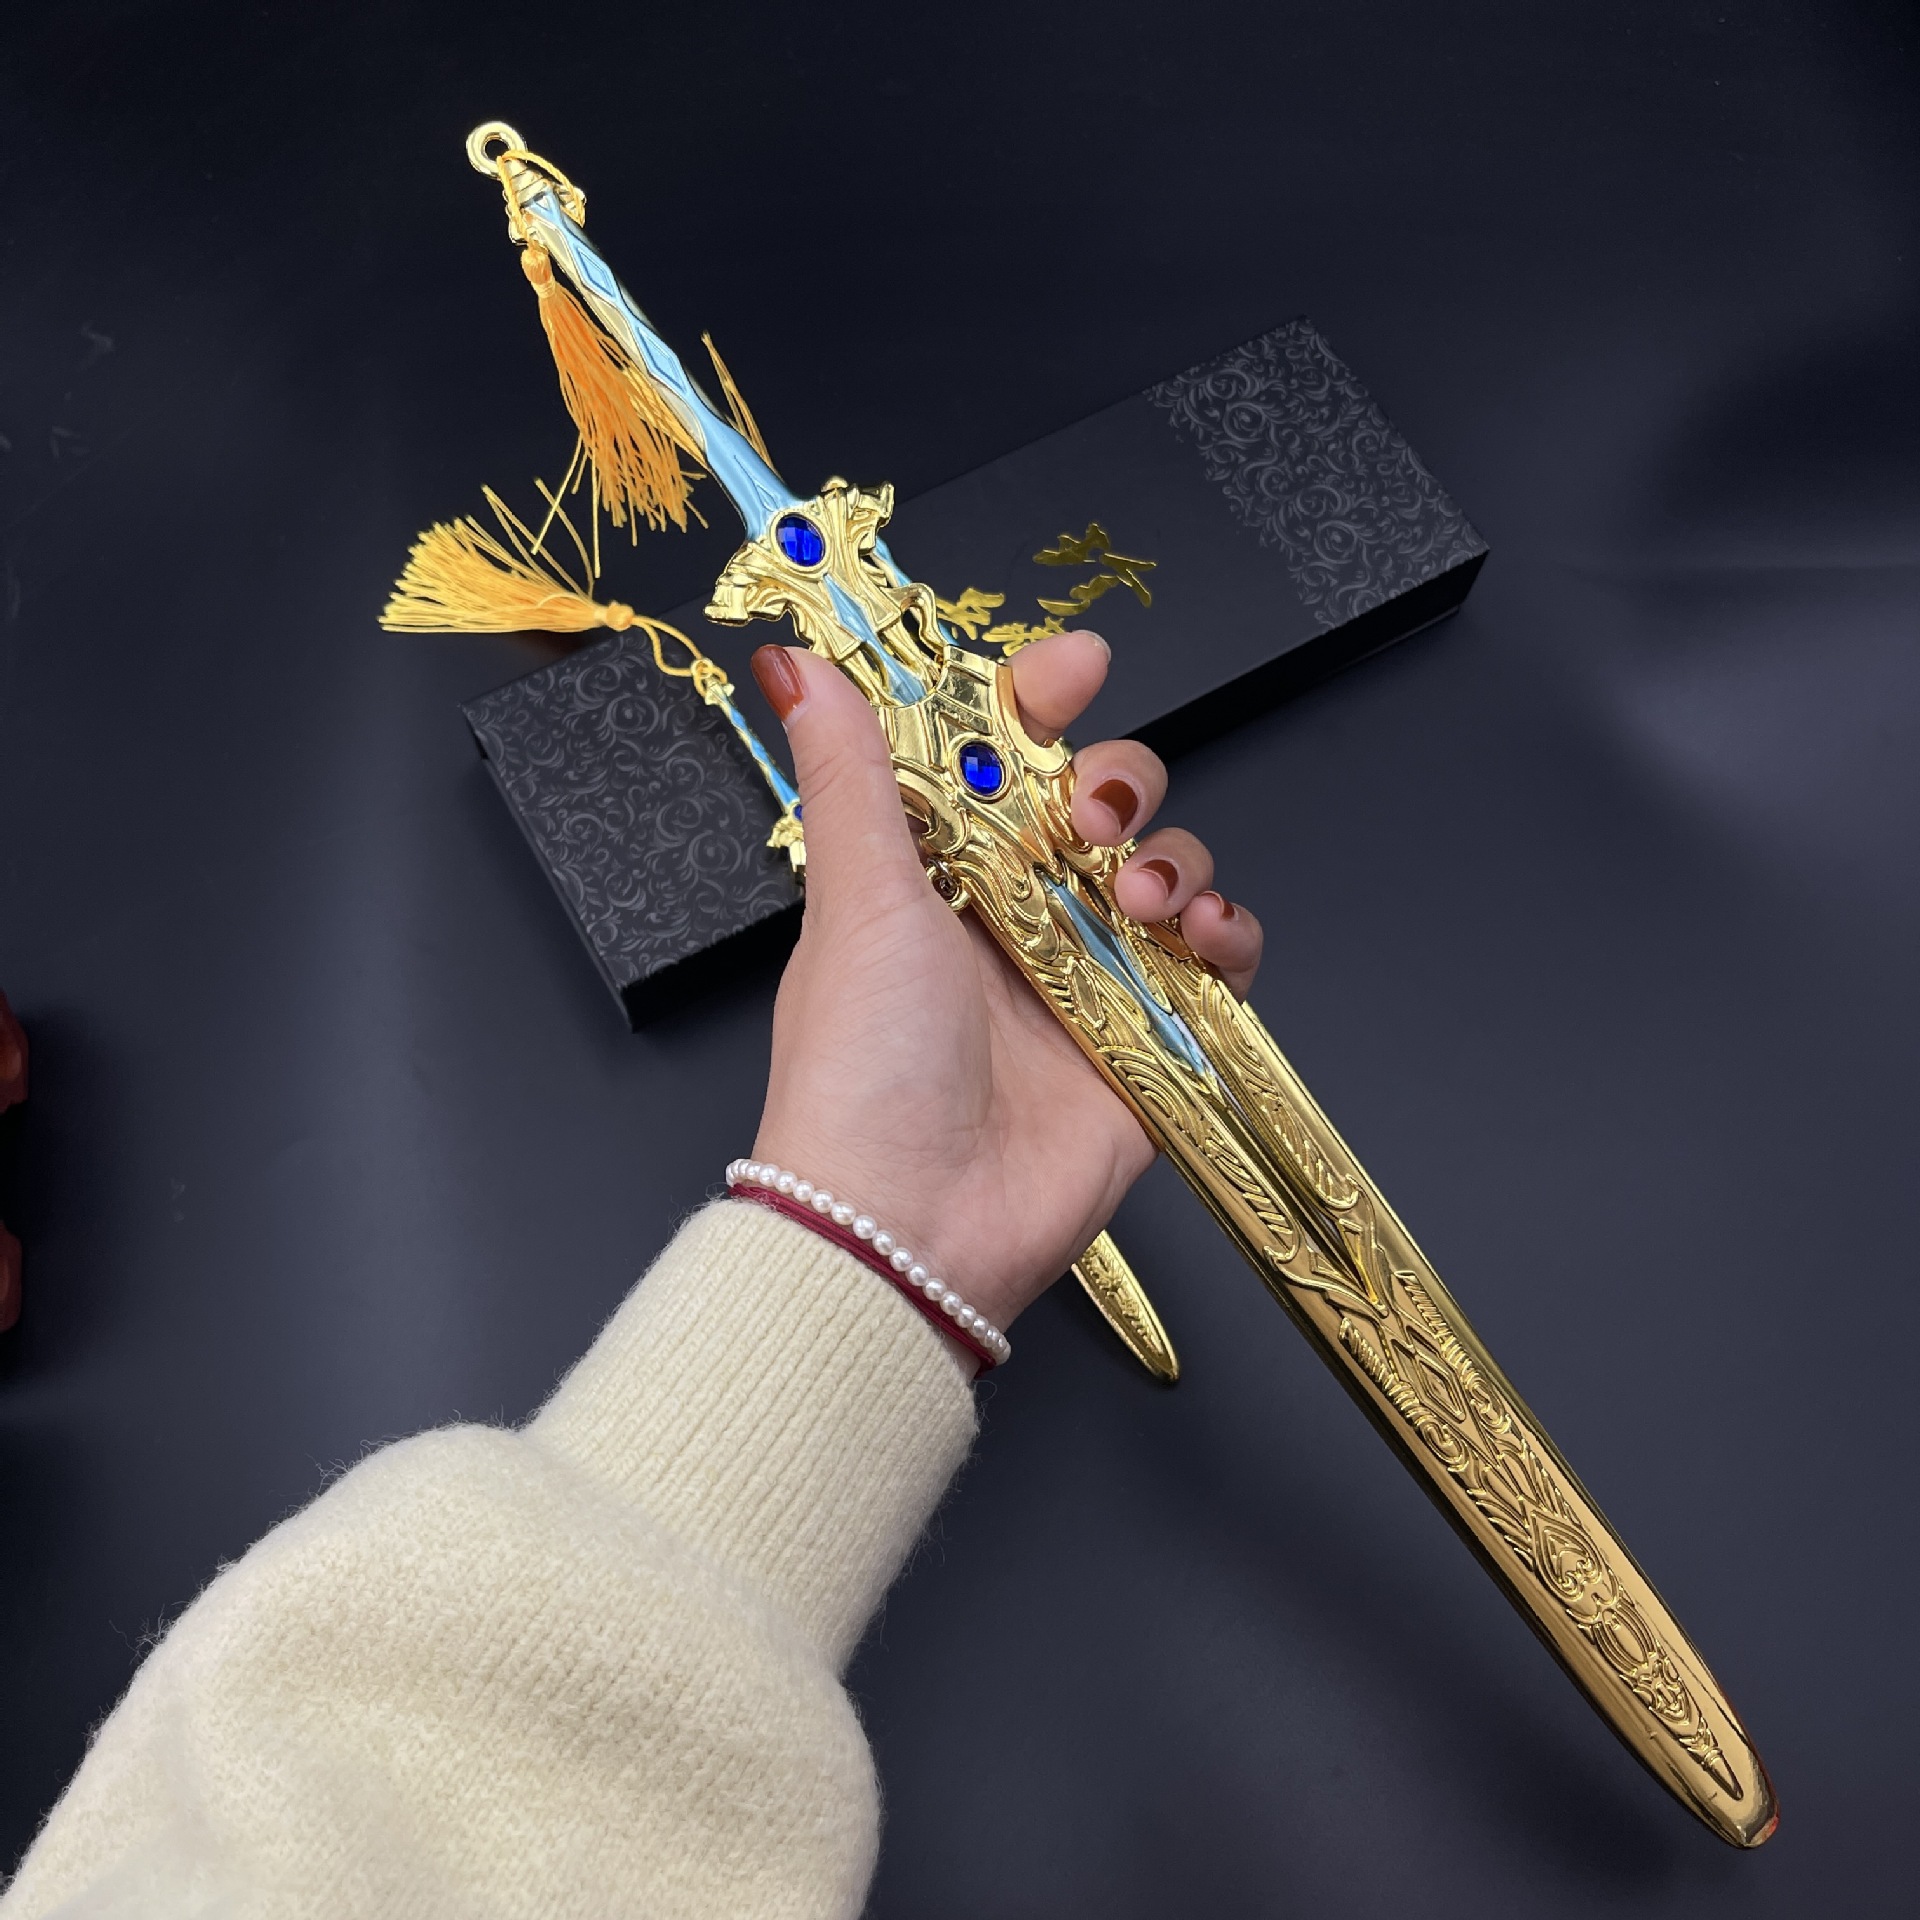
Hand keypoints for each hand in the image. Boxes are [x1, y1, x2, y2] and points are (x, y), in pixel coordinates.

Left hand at [748, 632, 1262, 1356]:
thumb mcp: (858, 903)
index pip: (1002, 757)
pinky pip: (1217, 963)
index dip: (1042, 703)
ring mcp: (1089, 977)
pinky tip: (1203, 939)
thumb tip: (795, 667)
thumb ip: (853, 777)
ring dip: (1179, 857)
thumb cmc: (862, 1072)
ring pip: (1169, 869)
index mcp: (940, 871)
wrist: (911, 1225)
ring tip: (1145, 894)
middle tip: (1094, 816)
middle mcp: (1018, 915)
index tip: (1077, 667)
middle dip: (1120, 783)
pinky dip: (1229, 936)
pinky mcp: (1149, 1041)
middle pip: (1102, 803)